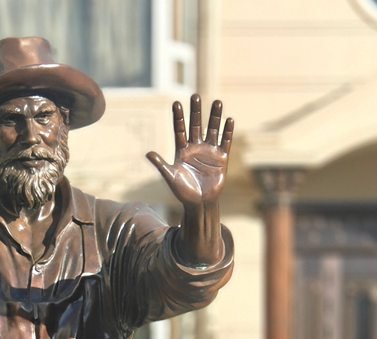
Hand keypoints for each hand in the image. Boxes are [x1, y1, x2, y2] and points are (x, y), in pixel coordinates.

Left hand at [147, 94, 232, 208]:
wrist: (199, 204)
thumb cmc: (183, 192)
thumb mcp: (170, 177)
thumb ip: (160, 164)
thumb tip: (147, 153)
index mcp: (182, 151)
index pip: (180, 129)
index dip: (178, 117)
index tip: (176, 103)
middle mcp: (196, 148)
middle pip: (196, 125)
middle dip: (196, 111)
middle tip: (195, 96)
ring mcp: (210, 151)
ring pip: (212, 129)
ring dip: (215, 117)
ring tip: (217, 102)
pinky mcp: (222, 158)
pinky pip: (225, 142)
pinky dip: (227, 132)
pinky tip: (229, 120)